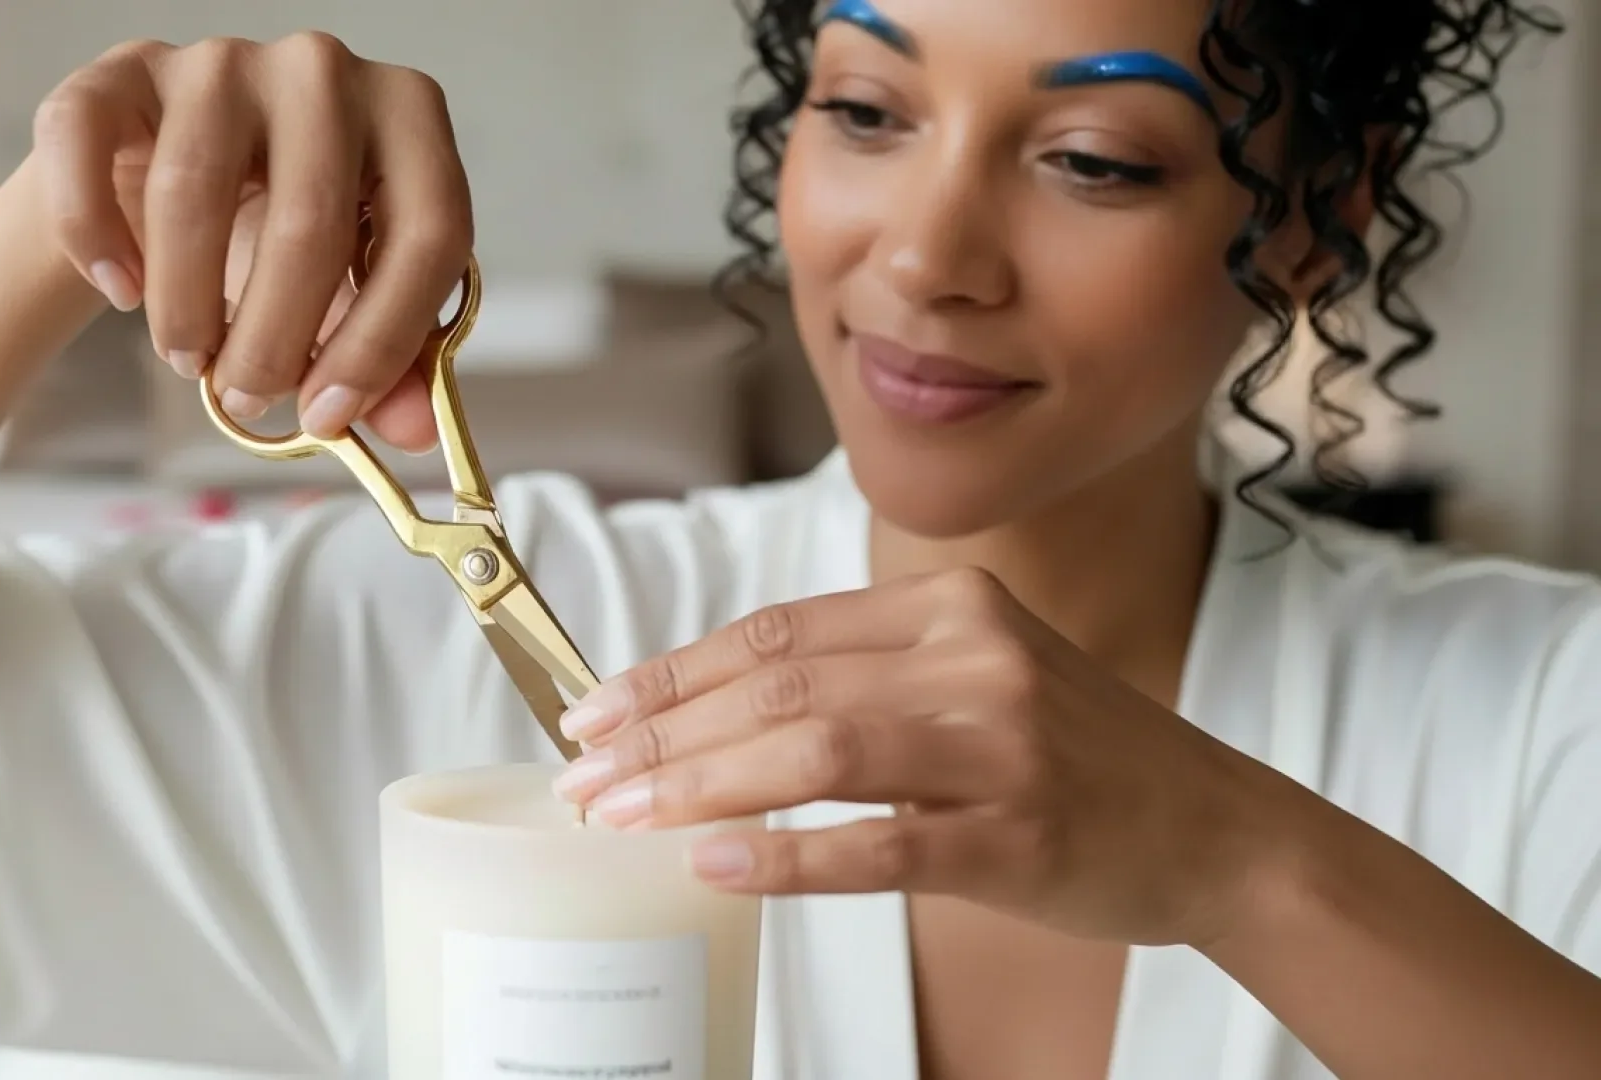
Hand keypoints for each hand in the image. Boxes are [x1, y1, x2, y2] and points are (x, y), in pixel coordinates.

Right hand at [29, 35, 475, 451]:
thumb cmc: (277, 234)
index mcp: (410, 118)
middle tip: (247, 399)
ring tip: (189, 360)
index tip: (329, 415)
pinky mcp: (123, 71)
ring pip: (194, 192)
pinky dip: (98, 238)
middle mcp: (323, 72)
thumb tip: (412, 431)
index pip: (427, 232)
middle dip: (274, 340)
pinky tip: (122, 292)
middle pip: (310, 221)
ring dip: (188, 305)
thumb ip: (392, 362)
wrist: (168, 173)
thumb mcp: (349, 294)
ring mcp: (220, 62)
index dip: (381, 341)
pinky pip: (90, 149)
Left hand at [551, 568, 1290, 946]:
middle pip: (779, 687)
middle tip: (583, 775)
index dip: (674, 671)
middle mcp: (971, 653)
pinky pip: (880, 842)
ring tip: (620, 815)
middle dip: (663, 732)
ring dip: (699, 784)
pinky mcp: (1018, 831)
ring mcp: (1000, 742)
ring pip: (814, 752)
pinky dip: (789, 855)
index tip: (596, 710)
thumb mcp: (975, 674)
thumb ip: (863, 674)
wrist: (1218, 827)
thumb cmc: (1074, 755)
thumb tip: (714, 710)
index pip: (777, 631)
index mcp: (947, 605)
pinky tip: (717, 864)